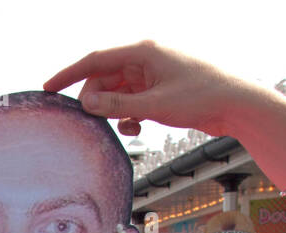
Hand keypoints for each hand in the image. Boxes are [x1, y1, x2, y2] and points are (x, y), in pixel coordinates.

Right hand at [44, 40, 258, 139]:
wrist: (236, 105)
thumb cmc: (202, 96)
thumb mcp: (155, 104)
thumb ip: (118, 105)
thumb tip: (87, 103)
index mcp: (143, 52)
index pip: (95, 60)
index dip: (69, 74)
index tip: (48, 88)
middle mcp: (145, 59)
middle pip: (104, 79)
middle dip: (96, 101)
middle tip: (94, 122)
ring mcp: (152, 74)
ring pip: (117, 93)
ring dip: (115, 112)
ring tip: (128, 128)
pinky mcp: (158, 89)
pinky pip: (131, 101)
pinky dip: (129, 116)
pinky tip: (139, 128)